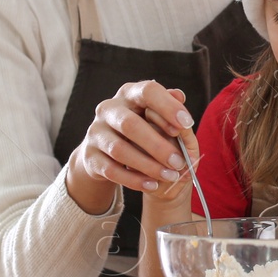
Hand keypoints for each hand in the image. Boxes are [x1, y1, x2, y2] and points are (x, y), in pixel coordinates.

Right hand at [68, 80, 193, 210]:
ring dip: (148, 166)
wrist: (104, 150)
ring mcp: (96, 132)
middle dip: (158, 145)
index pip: (147, 91)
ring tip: (170, 176)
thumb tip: (180, 97)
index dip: (167, 107)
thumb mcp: (152, 114)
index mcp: (128, 93)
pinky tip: (152, 185)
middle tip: (179, 162)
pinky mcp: (90, 156)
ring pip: (120, 150)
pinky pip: (111, 170)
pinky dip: (134, 179)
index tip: (187, 124)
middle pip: (130, 124)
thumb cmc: (138, 128)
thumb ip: (168, 106)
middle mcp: (108, 109)